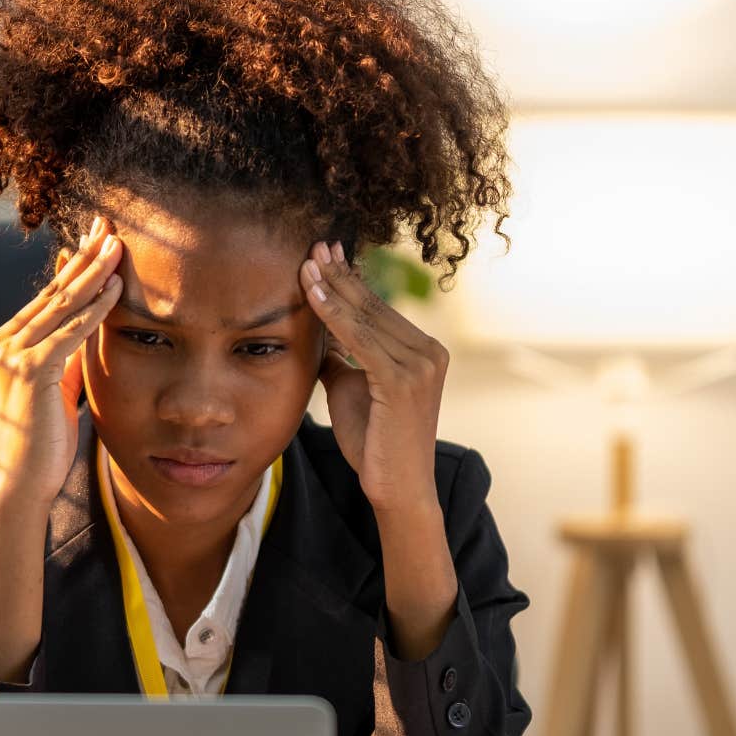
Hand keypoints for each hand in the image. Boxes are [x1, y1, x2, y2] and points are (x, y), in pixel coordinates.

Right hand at [0, 214, 123, 508]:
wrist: (22, 482)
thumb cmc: (42, 441)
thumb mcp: (54, 387)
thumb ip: (64, 356)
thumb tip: (88, 327)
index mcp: (0, 344)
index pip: (44, 298)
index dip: (71, 267)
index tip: (94, 240)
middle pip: (51, 292)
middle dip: (83, 257)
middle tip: (109, 226)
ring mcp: (9, 355)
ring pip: (60, 305)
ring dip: (93, 273)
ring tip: (118, 246)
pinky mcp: (27, 370)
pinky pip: (68, 332)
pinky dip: (94, 309)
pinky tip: (115, 289)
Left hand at [299, 240, 447, 515]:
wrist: (397, 489)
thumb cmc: (374, 443)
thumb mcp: (353, 389)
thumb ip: (341, 359)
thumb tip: (318, 333)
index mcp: (423, 351)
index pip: (377, 307)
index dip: (348, 280)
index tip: (322, 255)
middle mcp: (429, 352)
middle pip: (372, 305)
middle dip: (339, 275)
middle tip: (312, 246)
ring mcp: (421, 365)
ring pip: (366, 317)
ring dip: (332, 289)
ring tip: (305, 264)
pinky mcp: (405, 381)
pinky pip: (361, 340)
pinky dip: (334, 316)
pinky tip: (313, 297)